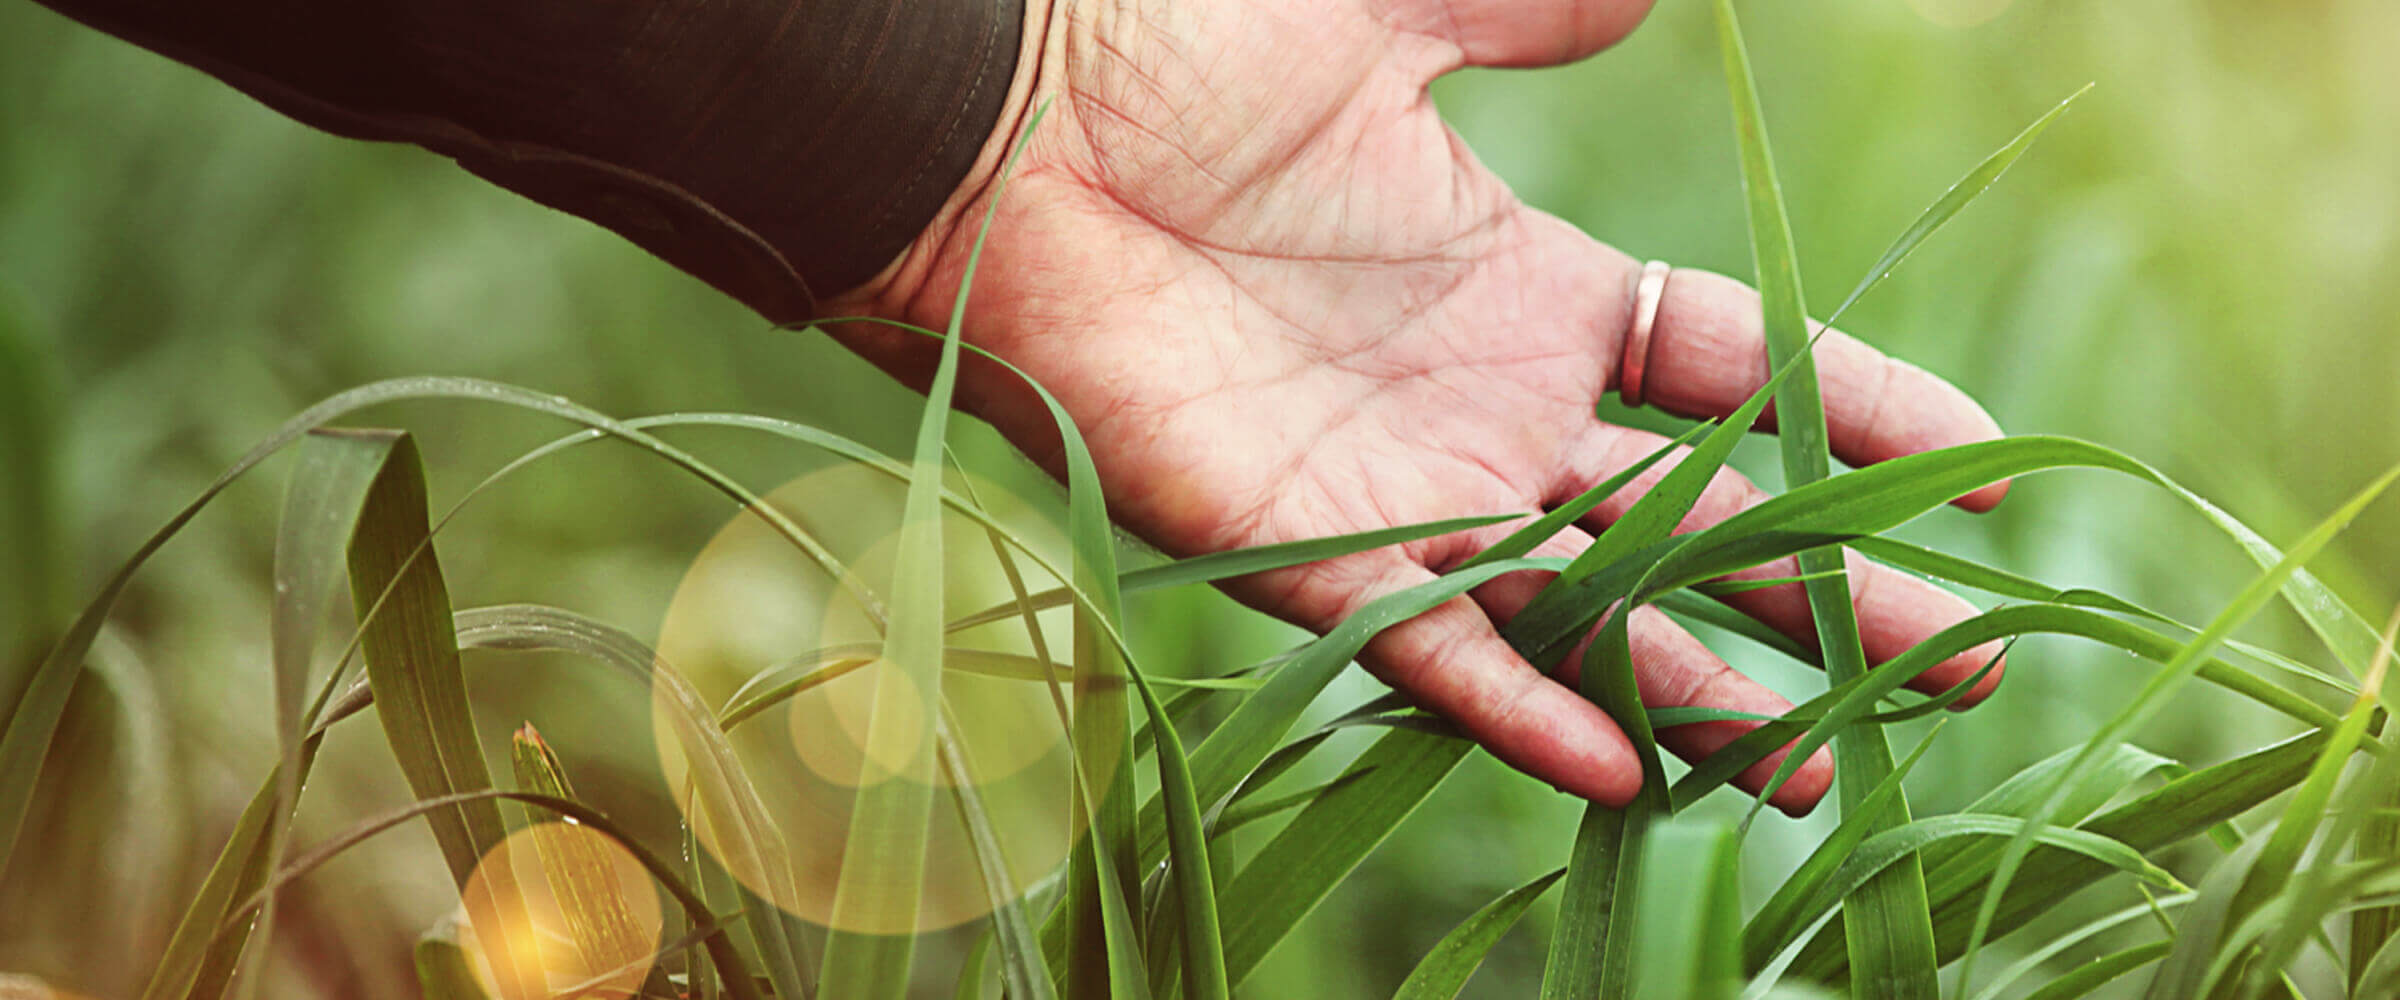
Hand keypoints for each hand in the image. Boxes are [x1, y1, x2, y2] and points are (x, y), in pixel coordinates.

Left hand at [830, 0, 2007, 813]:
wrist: (1009, 121)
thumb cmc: (1181, 57)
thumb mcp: (1394, 24)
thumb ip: (1524, 16)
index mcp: (1522, 290)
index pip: (1730, 371)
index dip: (1857, 416)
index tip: (1984, 474)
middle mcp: (1479, 409)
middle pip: (1691, 518)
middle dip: (1823, 591)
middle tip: (1957, 667)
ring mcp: (1397, 487)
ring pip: (1582, 607)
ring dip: (1704, 687)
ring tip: (1825, 764)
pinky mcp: (1295, 545)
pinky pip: (1427, 642)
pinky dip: (1521, 703)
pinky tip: (1629, 767)